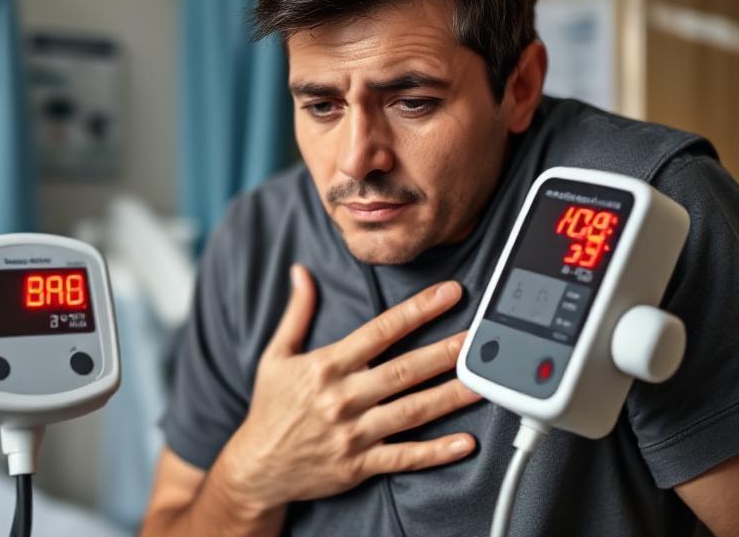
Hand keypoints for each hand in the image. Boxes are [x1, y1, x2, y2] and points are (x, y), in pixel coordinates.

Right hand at [218, 264, 481, 510]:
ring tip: (482, 383)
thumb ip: (296, 313)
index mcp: (326, 367)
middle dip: (445, 352)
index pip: (380, 332)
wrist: (257, 467)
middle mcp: (343, 398)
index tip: (449, 294)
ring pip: (412, 412)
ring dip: (451, 397)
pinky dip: (436, 452)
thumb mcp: (275, 356)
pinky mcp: (360, 464)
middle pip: (404, 370)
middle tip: (478, 338)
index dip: (418, 310)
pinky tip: (465, 443)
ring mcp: (354, 433)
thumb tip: (300, 271)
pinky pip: (405, 458)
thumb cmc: (270, 408)